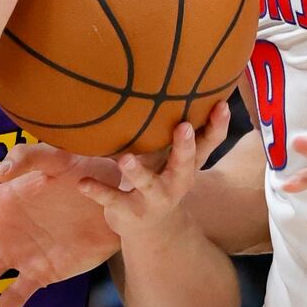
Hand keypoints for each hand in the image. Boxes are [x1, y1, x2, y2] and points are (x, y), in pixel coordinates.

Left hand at [77, 103, 230, 242]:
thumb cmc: (162, 176)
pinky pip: (113, 199)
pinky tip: (83, 183)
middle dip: (185, 146)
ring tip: (125, 159)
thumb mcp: (172, 156)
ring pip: (148, 184)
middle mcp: (177, 182)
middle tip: (184, 126)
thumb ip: (176, 129)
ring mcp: (154, 198)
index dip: (218, 125)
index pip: (209, 143)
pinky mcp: (129, 212)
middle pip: (185, 164)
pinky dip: (98, 190)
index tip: (222, 105)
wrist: (151, 230)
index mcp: (189, 164)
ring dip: (137, 172)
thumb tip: (176, 77)